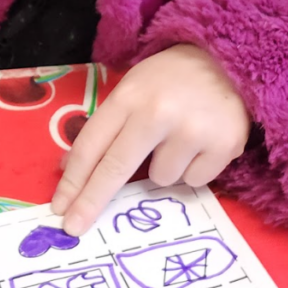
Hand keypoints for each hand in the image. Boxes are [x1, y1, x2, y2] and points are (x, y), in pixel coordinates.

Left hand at [50, 44, 250, 234]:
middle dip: (91, 202)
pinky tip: (202, 142)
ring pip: (161, 179)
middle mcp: (158, 113)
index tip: (59, 208)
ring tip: (180, 137)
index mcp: (130, 96)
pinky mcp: (224, 145)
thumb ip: (104, 127)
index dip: (73, 180)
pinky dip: (194, 169)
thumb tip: (69, 169)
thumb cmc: (171, 81)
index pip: (93, 144)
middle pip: (115, 169)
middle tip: (73, 227)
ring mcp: (192, 130)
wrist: (228, 60)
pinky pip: (194, 181)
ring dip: (165, 168)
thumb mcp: (132, 90)